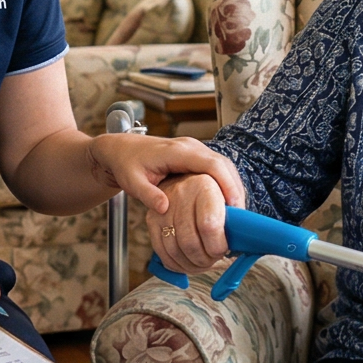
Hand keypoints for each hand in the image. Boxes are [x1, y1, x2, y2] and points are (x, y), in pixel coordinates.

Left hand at [89, 132, 244, 215]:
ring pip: (224, 166)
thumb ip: (147, 195)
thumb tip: (164, 209)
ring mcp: (195, 150)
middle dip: (235, 188)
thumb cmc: (126, 164)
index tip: (234, 205)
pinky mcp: (196, 156)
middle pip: (224, 164)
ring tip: (237, 213)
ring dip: (233, 187)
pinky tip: (227, 203)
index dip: (226, 184)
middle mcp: (191, 147)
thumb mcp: (132, 182)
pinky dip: (225, 184)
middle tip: (241, 215)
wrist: (121, 149)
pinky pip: (217, 168)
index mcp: (178, 151)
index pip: (211, 164)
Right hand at [149, 172, 237, 275]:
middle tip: (215, 260)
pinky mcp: (151, 219)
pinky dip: (177, 264)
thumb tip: (247, 241)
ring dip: (192, 265)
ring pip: (176, 250)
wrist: (182, 175)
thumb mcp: (230, 192)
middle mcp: (180, 194)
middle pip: (190, 243)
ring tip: (205, 264)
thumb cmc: (214, 190)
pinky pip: (162, 252)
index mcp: (204, 184)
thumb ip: (238, 214)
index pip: (209, 226)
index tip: (225, 250)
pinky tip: (189, 264)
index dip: (219, 245)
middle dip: (206, 259)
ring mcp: (163, 208)